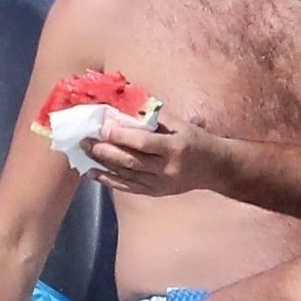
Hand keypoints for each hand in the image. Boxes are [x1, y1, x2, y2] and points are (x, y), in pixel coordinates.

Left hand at [87, 114, 221, 196]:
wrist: (215, 168)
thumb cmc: (197, 140)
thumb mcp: (181, 124)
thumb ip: (155, 117)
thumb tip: (128, 108)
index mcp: (175, 147)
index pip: (143, 142)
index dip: (121, 135)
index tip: (102, 127)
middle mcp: (167, 168)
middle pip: (130, 160)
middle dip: (105, 150)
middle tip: (86, 140)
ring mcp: (160, 183)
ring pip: (126, 174)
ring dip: (103, 164)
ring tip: (85, 153)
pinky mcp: (155, 192)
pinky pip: (128, 187)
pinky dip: (109, 180)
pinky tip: (94, 173)